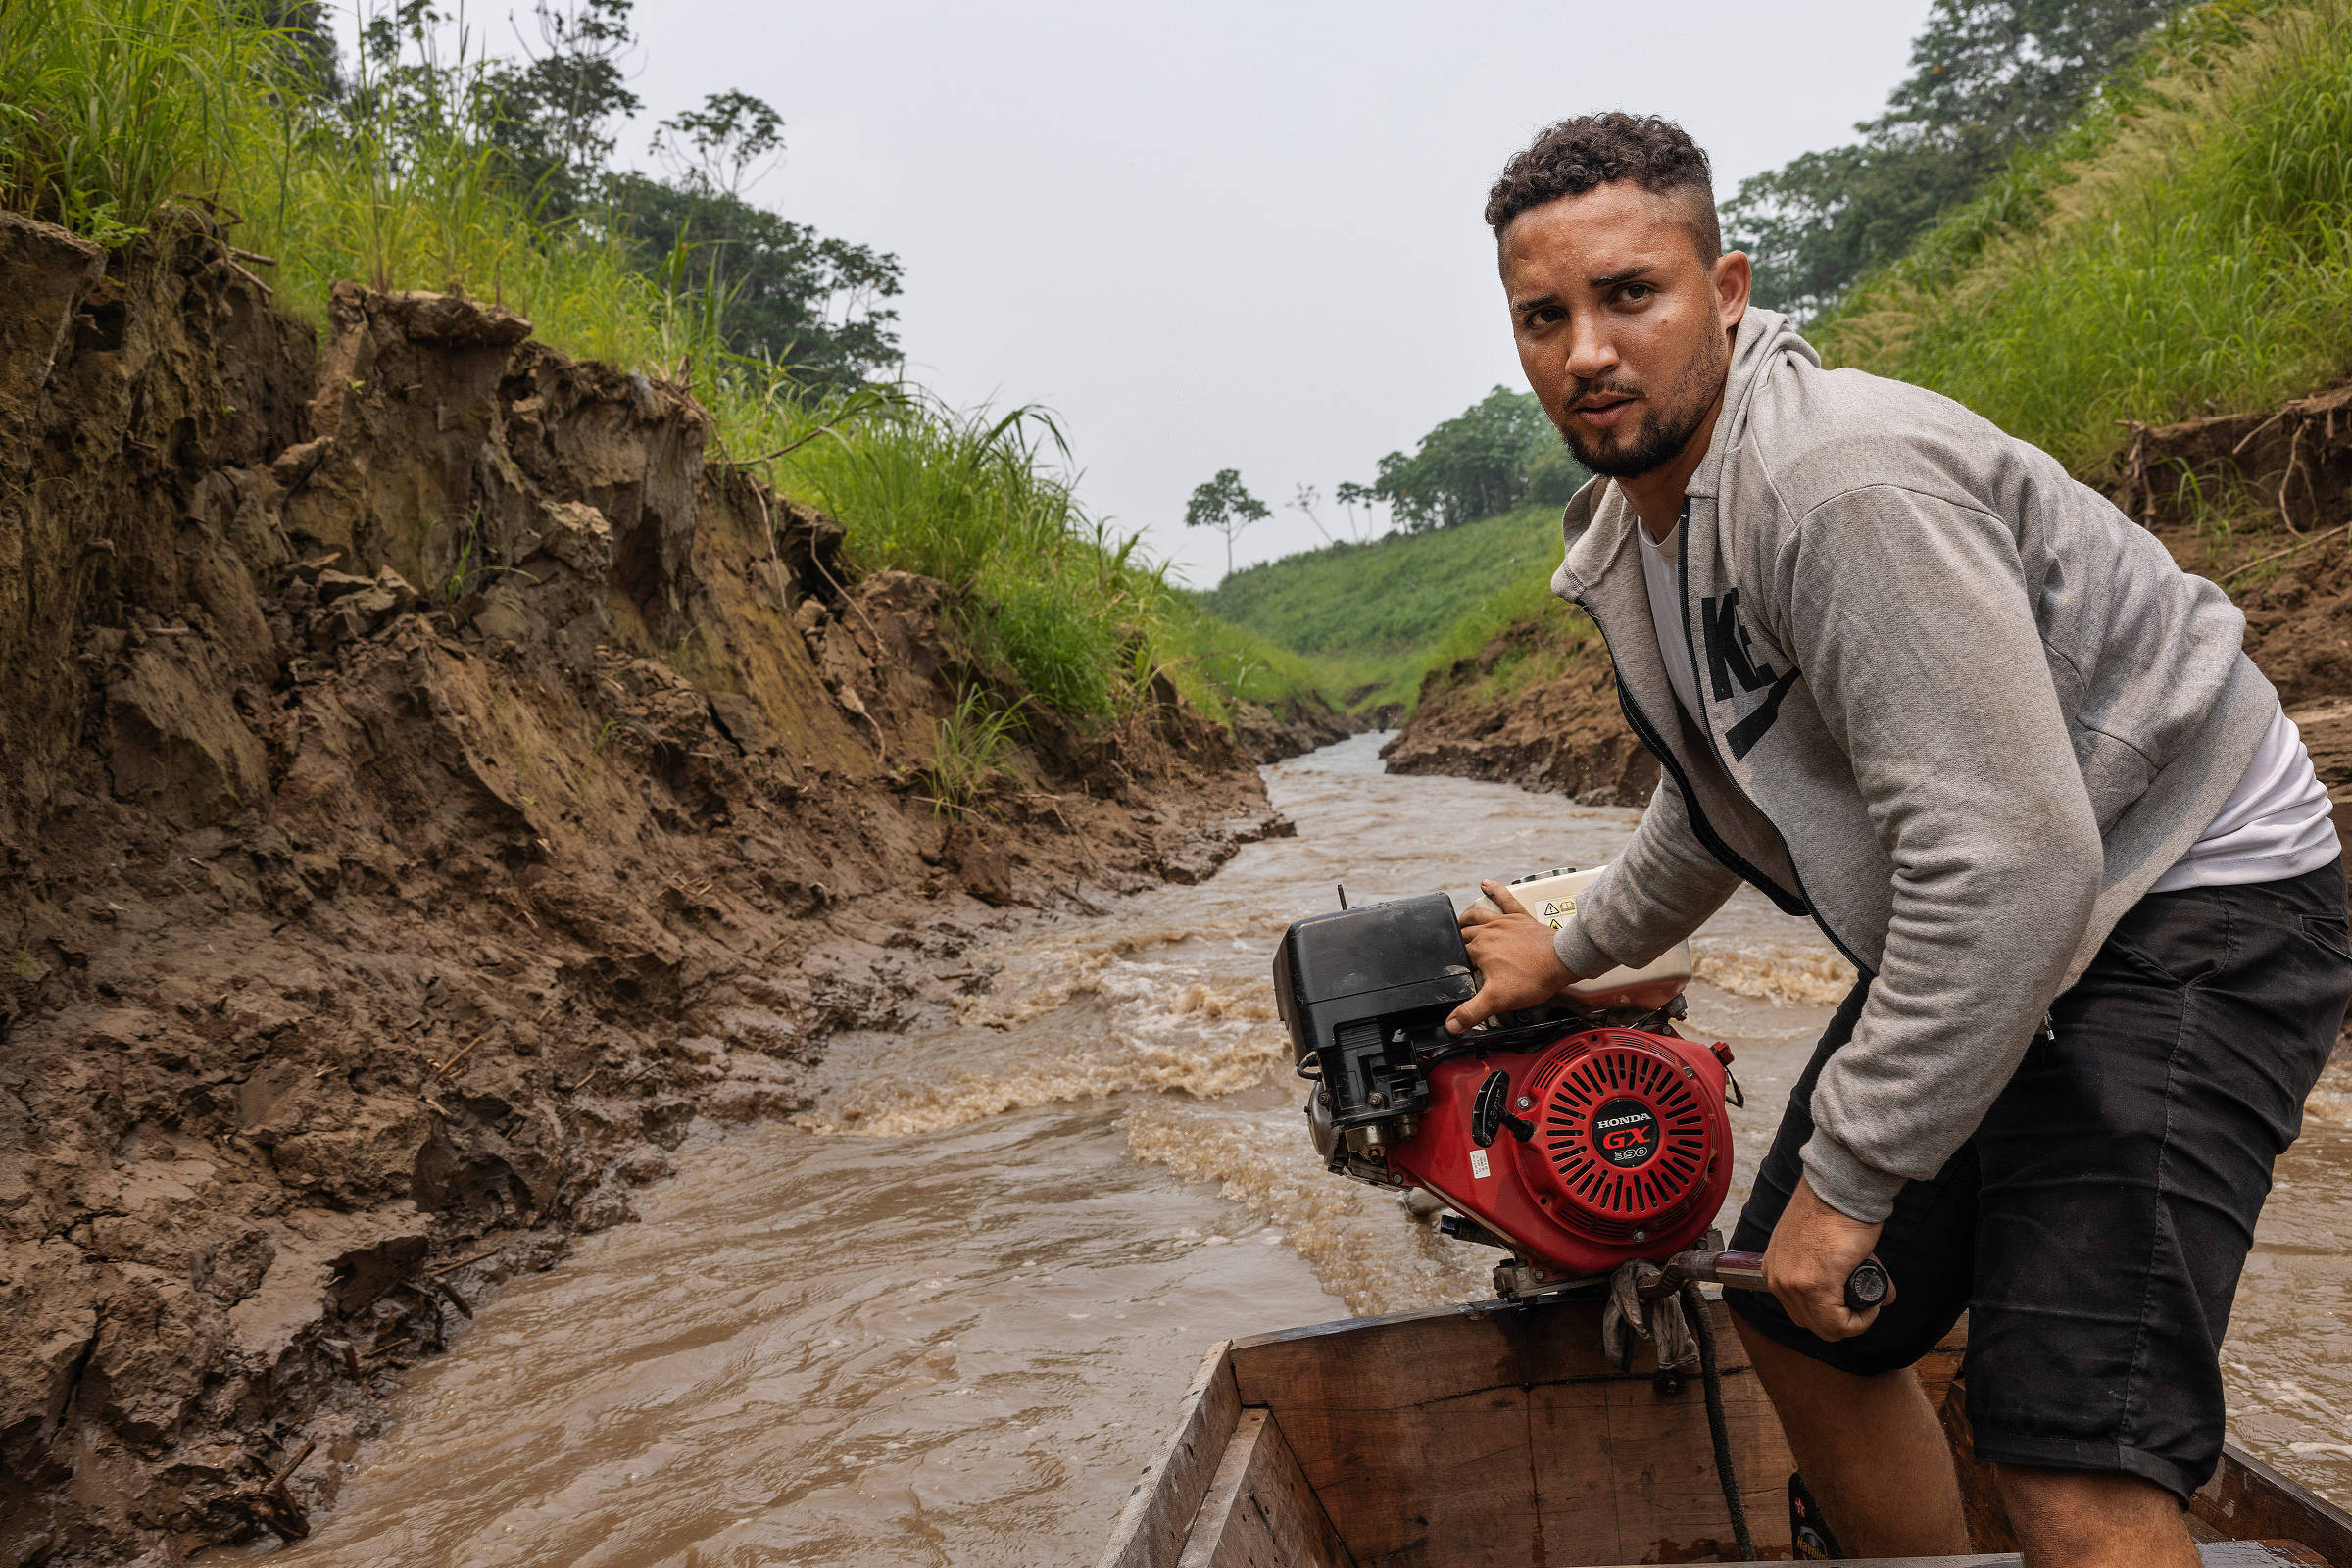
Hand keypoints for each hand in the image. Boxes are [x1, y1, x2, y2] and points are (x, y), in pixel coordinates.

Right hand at [1446, 880, 1575, 1033]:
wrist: (1562, 962)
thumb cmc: (1533, 978)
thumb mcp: (1497, 1000)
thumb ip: (1471, 1013)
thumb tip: (1450, 1025)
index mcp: (1479, 949)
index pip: (1458, 955)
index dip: (1455, 964)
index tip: (1455, 971)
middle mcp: (1488, 931)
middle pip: (1465, 934)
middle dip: (1458, 941)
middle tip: (1456, 950)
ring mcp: (1504, 922)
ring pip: (1478, 916)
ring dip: (1467, 918)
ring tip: (1460, 921)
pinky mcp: (1520, 917)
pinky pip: (1505, 898)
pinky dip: (1494, 889)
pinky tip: (1486, 884)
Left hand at [1762, 1175, 1892, 1339]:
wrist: (1838, 1189)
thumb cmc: (1832, 1209)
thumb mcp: (1818, 1244)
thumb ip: (1833, 1272)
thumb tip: (1864, 1295)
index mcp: (1776, 1269)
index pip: (1801, 1312)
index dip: (1832, 1312)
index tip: (1853, 1299)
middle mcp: (1778, 1281)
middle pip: (1813, 1323)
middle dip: (1843, 1319)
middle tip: (1863, 1300)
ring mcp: (1794, 1285)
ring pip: (1827, 1328)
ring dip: (1854, 1320)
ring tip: (1869, 1299)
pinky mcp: (1815, 1285)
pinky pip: (1840, 1324)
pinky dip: (1861, 1319)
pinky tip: (1872, 1302)